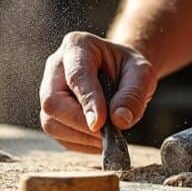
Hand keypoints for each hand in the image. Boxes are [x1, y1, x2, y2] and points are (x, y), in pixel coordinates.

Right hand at [40, 32, 157, 152]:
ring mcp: (49, 91)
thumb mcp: (142, 73)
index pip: (76, 76)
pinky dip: (80, 143)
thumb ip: (133, 94)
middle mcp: (55, 67)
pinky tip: (98, 140)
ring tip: (107, 137)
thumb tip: (119, 120)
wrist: (121, 73)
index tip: (100, 123)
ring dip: (80, 137)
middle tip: (106, 134)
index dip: (87, 101)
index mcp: (77, 46)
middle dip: (79, 123)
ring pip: (51, 122)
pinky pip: (58, 135)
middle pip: (52, 101)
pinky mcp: (52, 113)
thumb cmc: (129, 69)